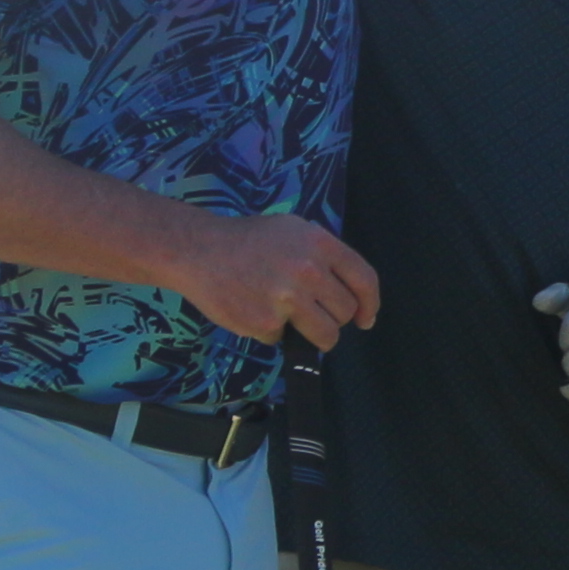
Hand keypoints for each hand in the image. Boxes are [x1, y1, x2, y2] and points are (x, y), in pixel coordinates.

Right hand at [178, 214, 379, 348]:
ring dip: (314, 335)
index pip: (364, 279)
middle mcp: (308, 271)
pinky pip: (284, 339)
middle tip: (312, 312)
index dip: (370, 304)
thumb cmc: (247, 239)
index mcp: (319, 244)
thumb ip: (323, 254)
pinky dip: (273, 331)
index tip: (366, 319)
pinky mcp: (265, 322)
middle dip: (333, 317)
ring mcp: (287, 298)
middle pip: (344, 311)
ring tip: (294, 321)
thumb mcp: (293, 230)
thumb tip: (351, 289)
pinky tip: (256, 310)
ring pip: (325, 334)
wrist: (198, 250)